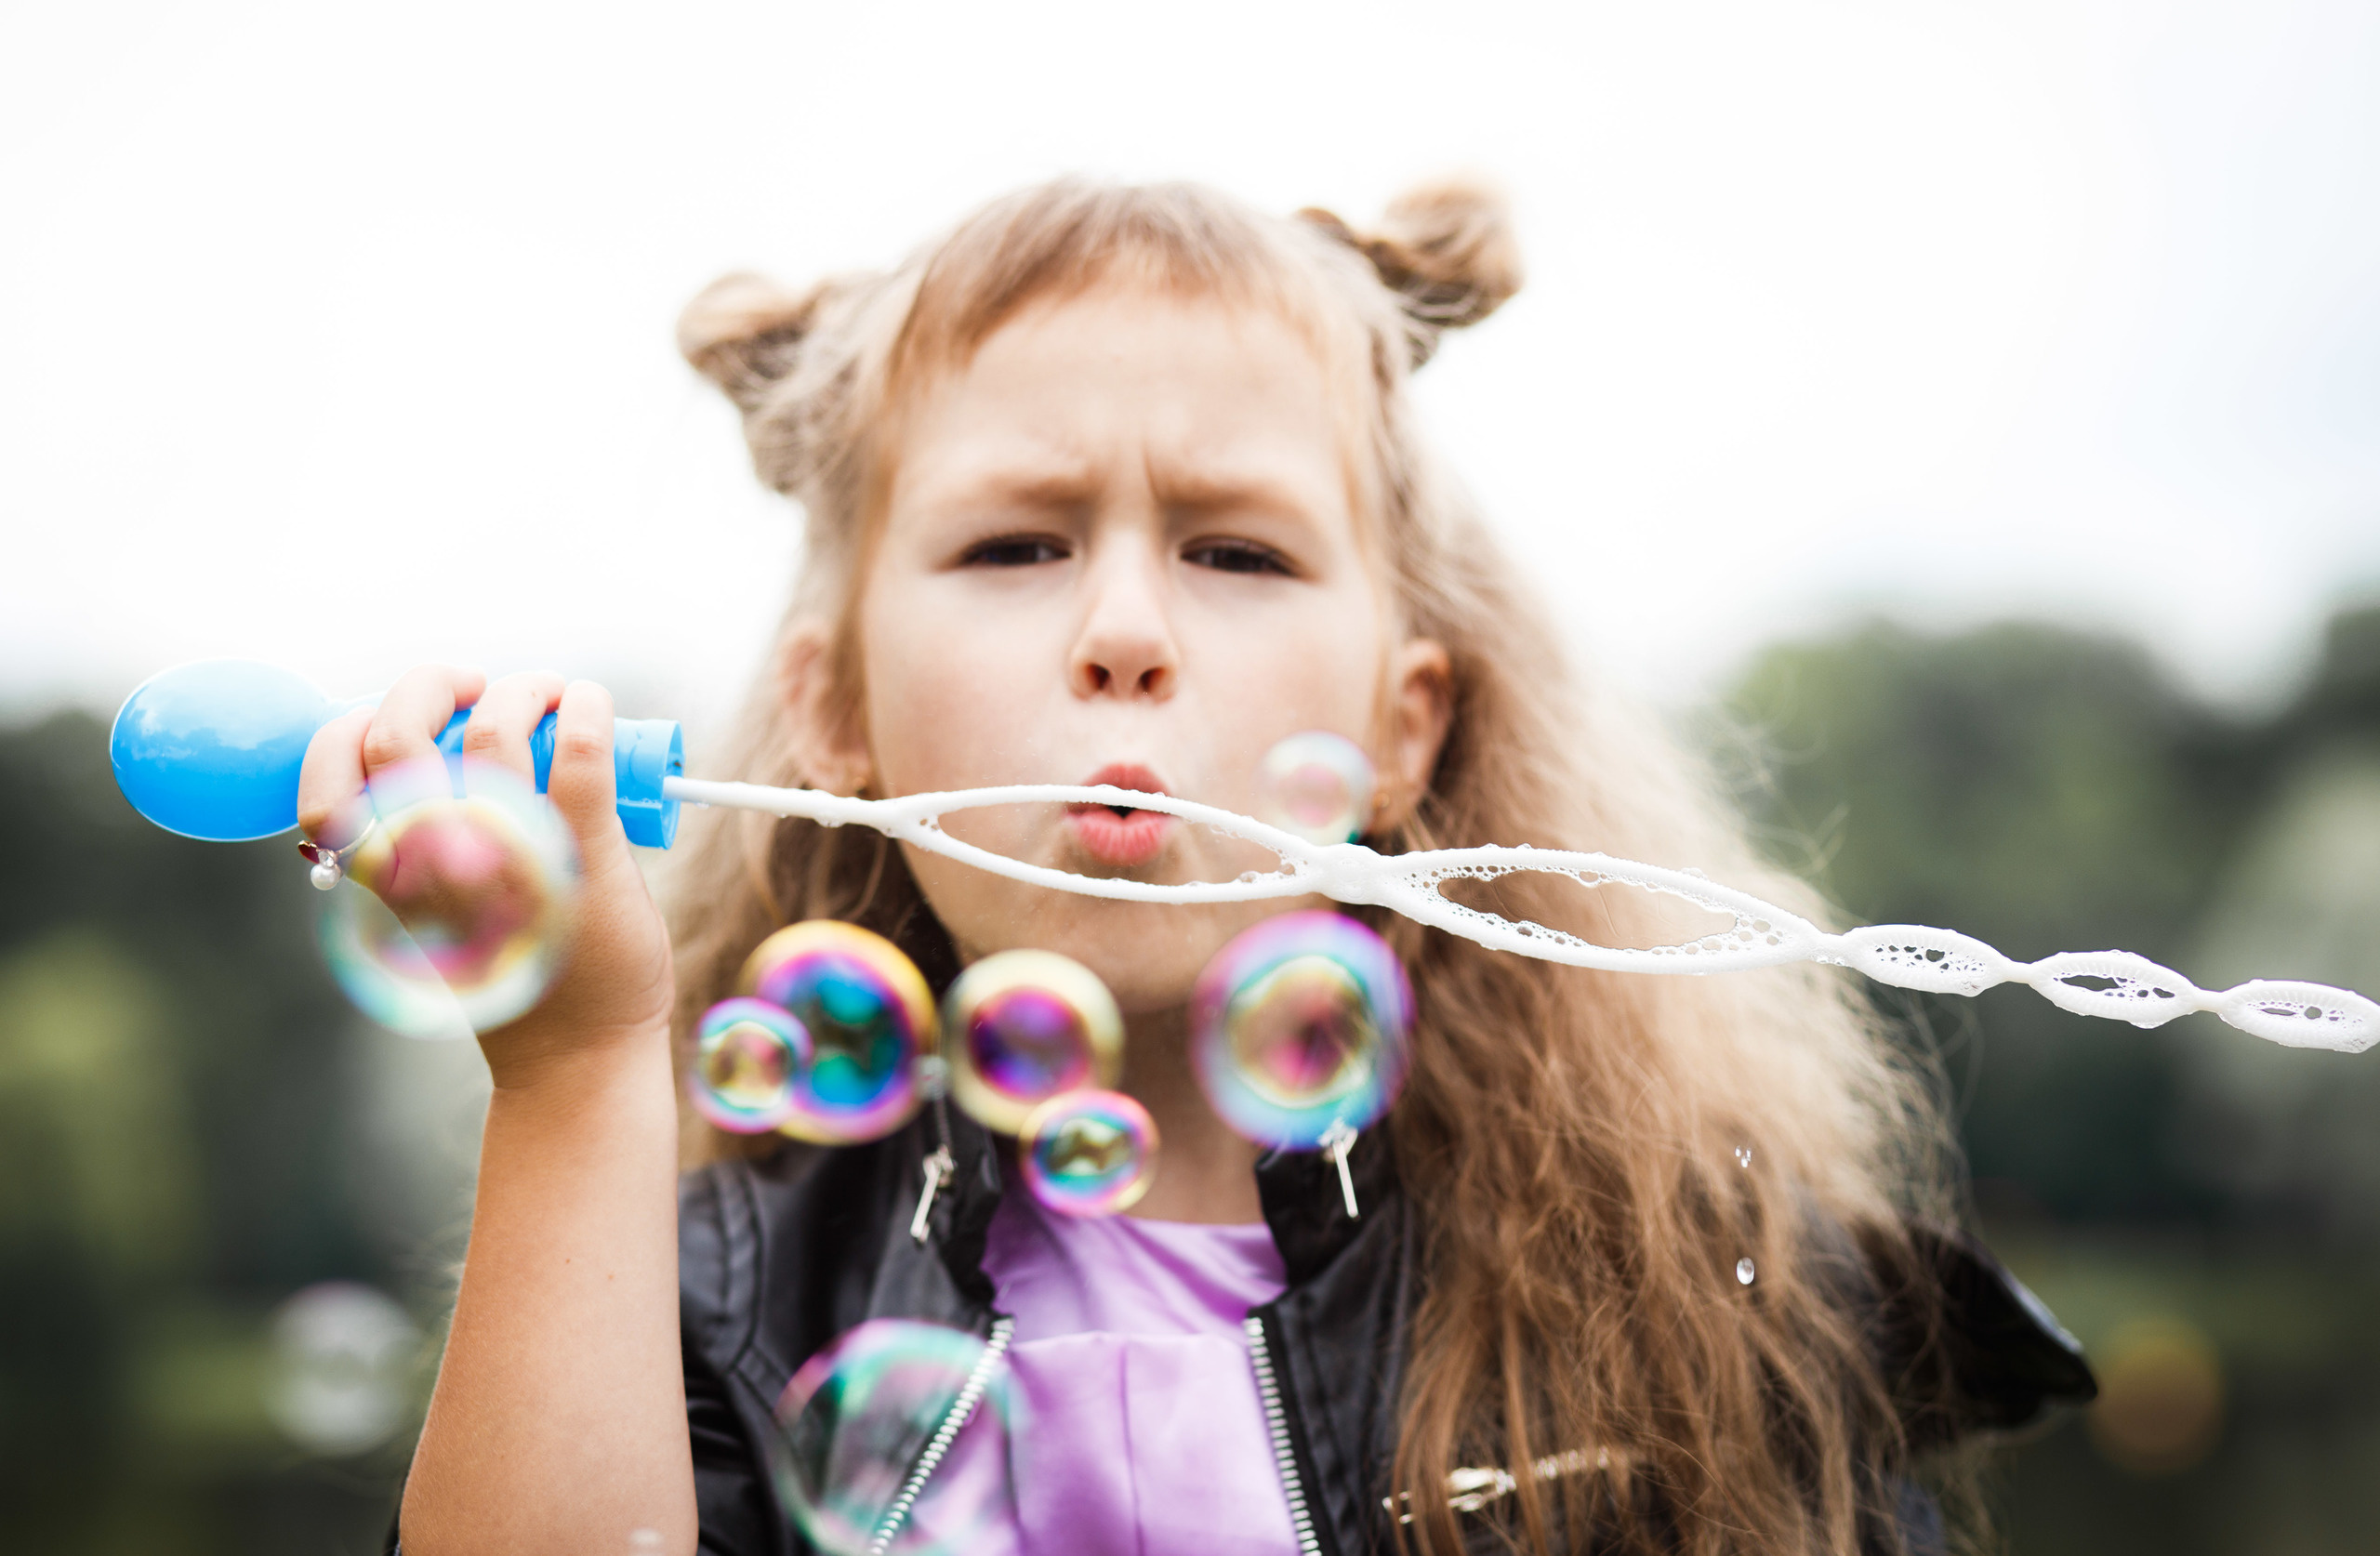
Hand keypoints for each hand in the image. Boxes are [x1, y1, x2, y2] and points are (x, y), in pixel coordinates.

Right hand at [297, 665, 676, 1090]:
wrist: (576, 1054)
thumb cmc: (507, 975)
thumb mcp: (429, 918)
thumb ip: (412, 851)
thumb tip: (415, 761)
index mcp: (390, 876)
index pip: (331, 778)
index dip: (350, 727)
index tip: (395, 716)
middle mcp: (435, 863)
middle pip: (397, 735)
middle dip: (427, 684)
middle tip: (473, 683)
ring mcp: (507, 856)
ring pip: (491, 732)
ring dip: (520, 689)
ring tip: (546, 692)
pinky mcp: (580, 856)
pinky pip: (579, 755)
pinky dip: (585, 709)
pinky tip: (588, 702)